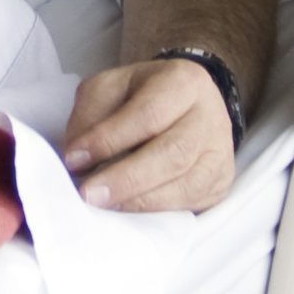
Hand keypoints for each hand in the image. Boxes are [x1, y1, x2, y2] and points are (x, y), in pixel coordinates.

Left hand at [61, 57, 236, 212]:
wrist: (184, 103)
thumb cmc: (142, 94)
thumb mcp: (112, 86)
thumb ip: (91, 115)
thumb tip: (77, 158)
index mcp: (183, 81)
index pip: (148, 114)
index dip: (109, 139)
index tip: (74, 159)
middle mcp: (210, 117)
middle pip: (172, 154)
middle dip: (126, 179)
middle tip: (89, 194)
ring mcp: (220, 153)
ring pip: (185, 185)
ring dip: (139, 201)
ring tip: (105, 205)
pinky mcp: (219, 184)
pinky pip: (191, 204)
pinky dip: (157, 211)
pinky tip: (129, 210)